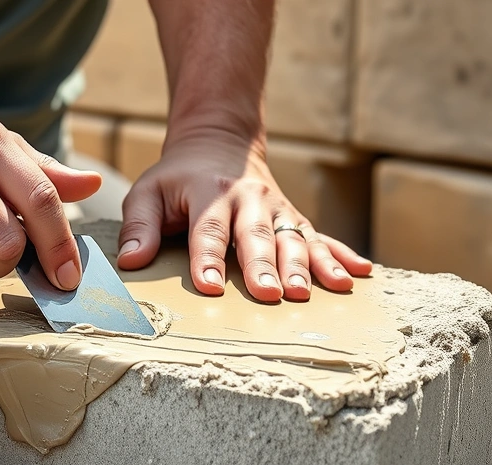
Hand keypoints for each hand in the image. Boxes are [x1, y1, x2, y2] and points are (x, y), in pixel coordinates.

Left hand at [116, 130, 371, 301]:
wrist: (219, 142)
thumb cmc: (176, 180)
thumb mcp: (148, 192)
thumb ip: (138, 225)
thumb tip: (131, 261)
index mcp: (209, 193)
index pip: (207, 230)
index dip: (208, 259)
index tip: (210, 287)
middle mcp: (249, 200)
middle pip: (257, 236)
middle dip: (265, 266)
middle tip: (270, 295)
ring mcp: (277, 209)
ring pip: (294, 238)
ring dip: (306, 267)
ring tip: (314, 293)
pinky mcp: (294, 219)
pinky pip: (322, 238)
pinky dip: (342, 256)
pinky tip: (361, 275)